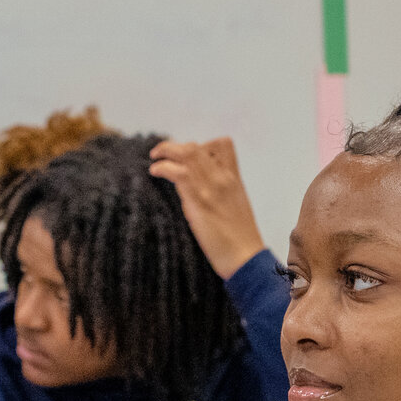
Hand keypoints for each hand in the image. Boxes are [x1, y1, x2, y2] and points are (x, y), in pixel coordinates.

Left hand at [148, 137, 265, 279]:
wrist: (246, 256)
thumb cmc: (238, 237)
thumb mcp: (232, 205)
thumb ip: (215, 190)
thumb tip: (191, 185)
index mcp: (234, 177)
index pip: (223, 144)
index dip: (201, 144)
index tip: (187, 154)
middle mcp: (223, 178)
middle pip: (198, 147)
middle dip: (174, 146)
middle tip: (160, 152)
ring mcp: (212, 187)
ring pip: (187, 154)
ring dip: (166, 152)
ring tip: (154, 159)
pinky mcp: (200, 200)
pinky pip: (179, 173)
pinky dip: (163, 167)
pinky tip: (155, 171)